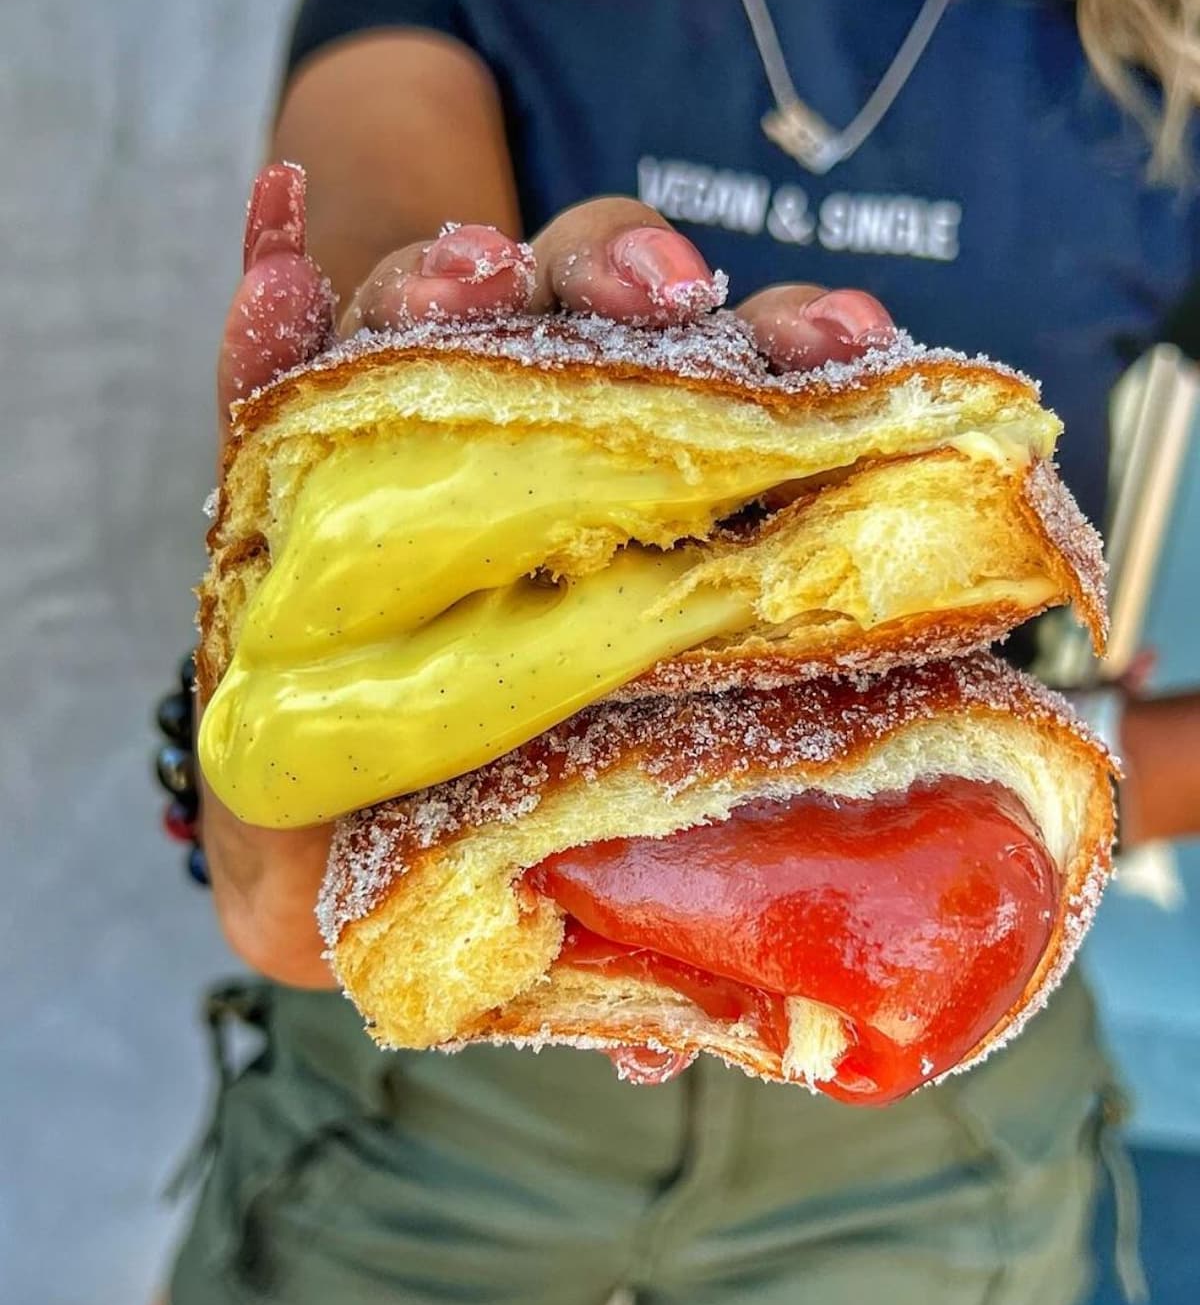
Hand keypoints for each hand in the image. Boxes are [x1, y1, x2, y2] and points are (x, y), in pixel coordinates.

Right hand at [203, 164, 894, 986]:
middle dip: (639, 280)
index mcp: (641, 545)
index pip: (728, 423)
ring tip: (468, 279)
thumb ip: (598, 950)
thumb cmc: (467, 843)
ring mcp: (416, 445)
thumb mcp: (542, 905)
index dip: (796, 366)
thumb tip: (670, 1047)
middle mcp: (544, 465)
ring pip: (457, 315)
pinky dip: (271, 316)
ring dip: (466, 275)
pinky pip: (271, 369)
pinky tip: (272, 258)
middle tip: (664, 299)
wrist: (311, 816)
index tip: (845, 346)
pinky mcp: (288, 451)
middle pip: (605, 328)